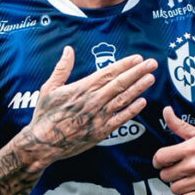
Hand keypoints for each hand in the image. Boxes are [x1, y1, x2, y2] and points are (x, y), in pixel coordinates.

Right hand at [21, 46, 156, 167]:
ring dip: (139, 88)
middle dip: (138, 72)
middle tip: (152, 64)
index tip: (137, 58)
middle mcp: (93, 101)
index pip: (108, 73)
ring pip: (123, 99)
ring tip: (150, 78)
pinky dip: (132, 110)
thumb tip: (68, 50)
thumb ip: (62, 68)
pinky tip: (142, 102)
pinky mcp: (100, 132)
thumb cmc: (44, 115)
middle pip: (120, 83)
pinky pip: (120, 119)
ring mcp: (98, 117)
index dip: (125, 65)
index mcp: (82, 88)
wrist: (42, 144)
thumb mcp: (49, 88)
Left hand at [152, 106, 194, 194]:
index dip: (158, 161)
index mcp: (190, 149)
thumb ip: (179, 125)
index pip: (160, 158)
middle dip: (170, 173)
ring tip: (188, 179)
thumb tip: (165, 110)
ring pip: (174, 189)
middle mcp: (194, 165)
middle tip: (179, 171)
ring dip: (179, 186)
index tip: (164, 162)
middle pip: (165, 176)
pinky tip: (193, 190)